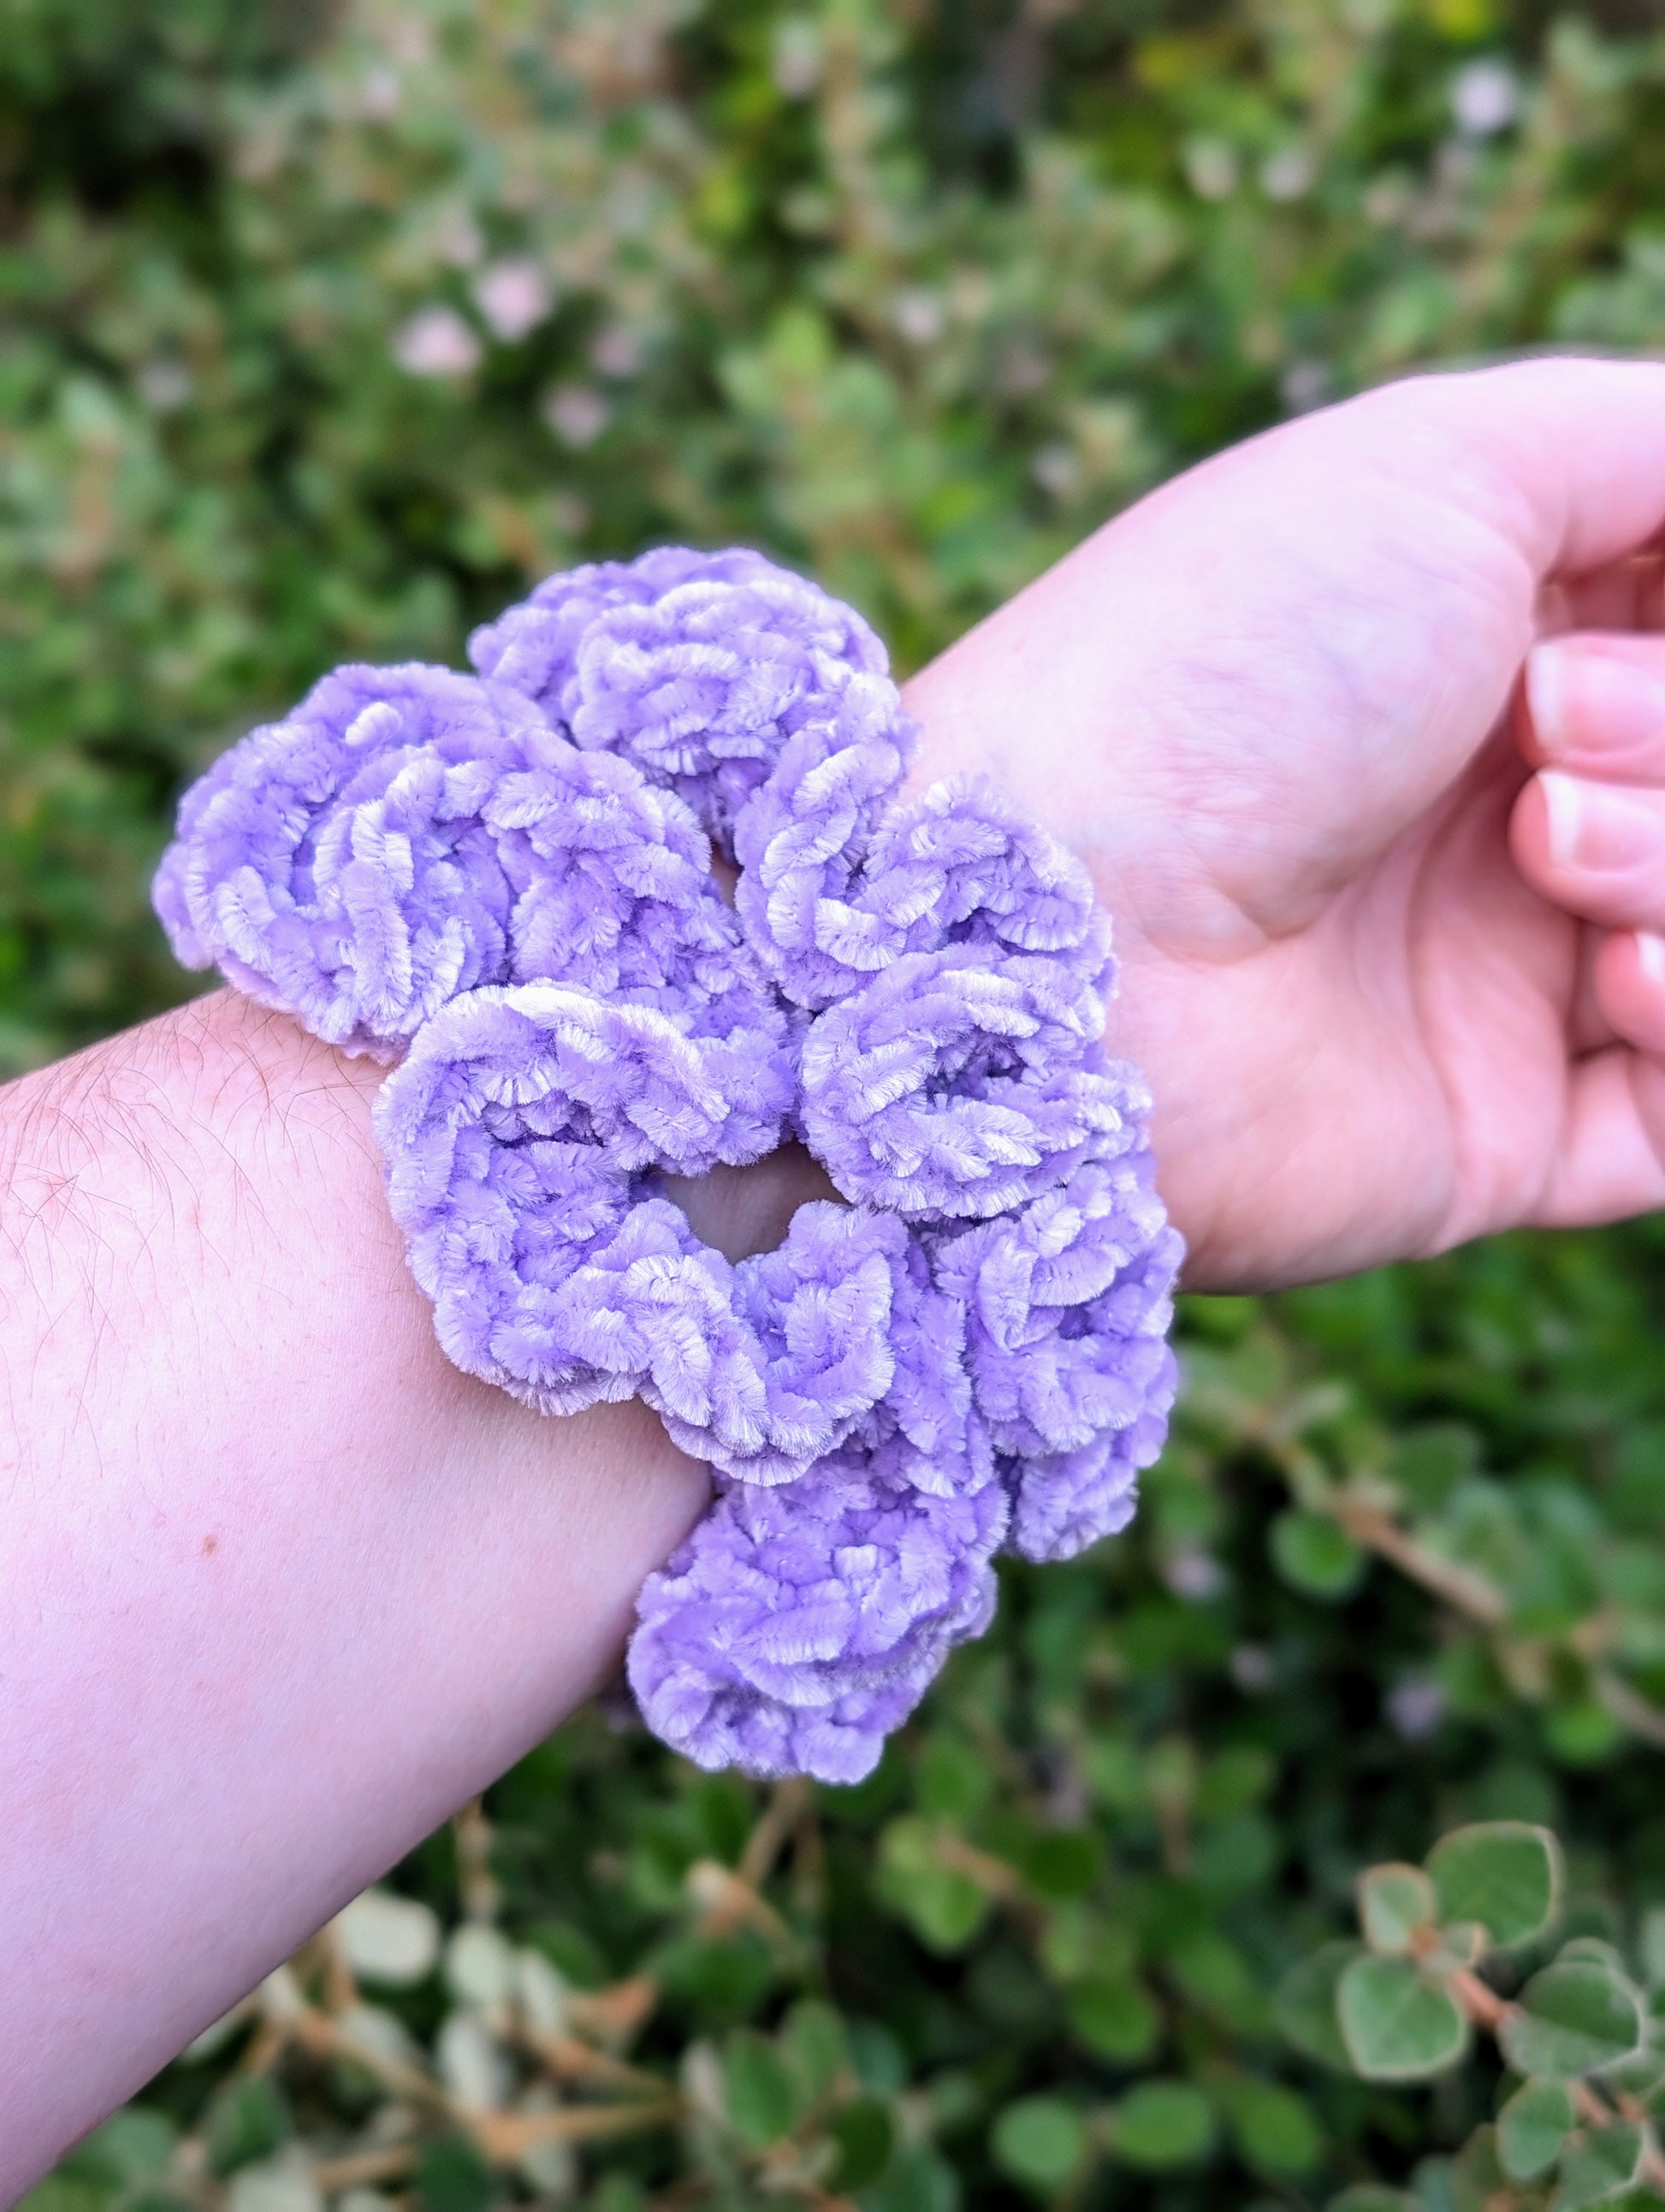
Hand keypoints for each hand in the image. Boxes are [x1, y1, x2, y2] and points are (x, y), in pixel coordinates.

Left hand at [904, 358, 1664, 1289]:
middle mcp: (1501, 813)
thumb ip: (1641, 449)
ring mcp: (1500, 980)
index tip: (1609, 617)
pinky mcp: (1500, 1136)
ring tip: (1544, 843)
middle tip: (1539, 726)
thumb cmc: (1219, 670)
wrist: (1059, 929)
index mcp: (1489, 650)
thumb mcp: (1438, 467)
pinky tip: (1616, 973)